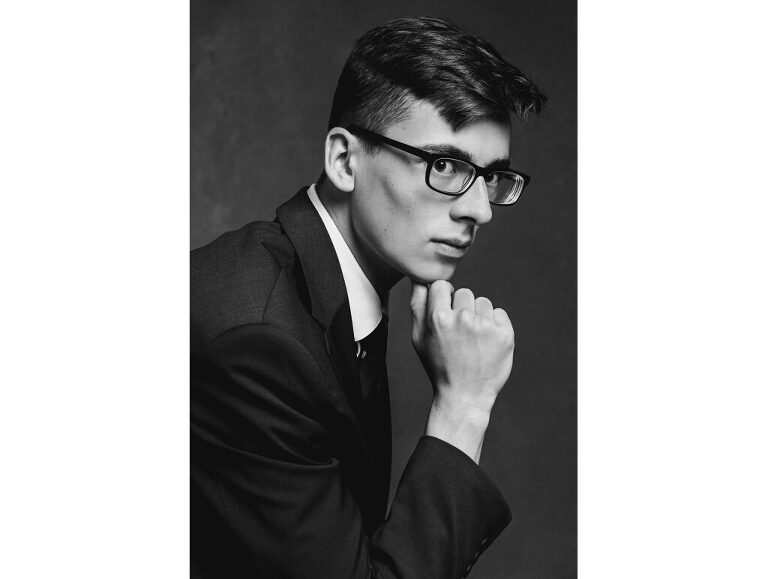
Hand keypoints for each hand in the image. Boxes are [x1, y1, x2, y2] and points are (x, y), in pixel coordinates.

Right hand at [410, 280, 514, 413]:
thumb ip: (417, 305)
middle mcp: (463, 319)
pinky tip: (486, 343)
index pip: (441, 285)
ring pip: (482, 302)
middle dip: (461, 308)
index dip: (443, 298)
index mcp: (438, 318)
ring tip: (472, 340)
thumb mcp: (418, 338)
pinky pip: (499, 313)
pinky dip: (494, 325)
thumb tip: (420, 278)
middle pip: (464, 292)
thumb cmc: (438, 365)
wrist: (464, 396)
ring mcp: (485, 326)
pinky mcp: (505, 334)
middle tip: (459, 334)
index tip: (445, 312)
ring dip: (478, 316)